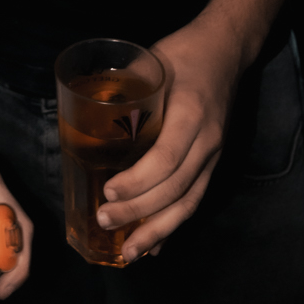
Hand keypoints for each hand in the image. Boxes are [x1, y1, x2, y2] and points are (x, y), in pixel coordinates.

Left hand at [97, 15, 245, 260]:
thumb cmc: (183, 54)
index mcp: (191, 113)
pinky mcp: (213, 162)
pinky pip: (195, 199)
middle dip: (140, 212)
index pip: (167, 158)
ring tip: (130, 253)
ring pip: (189, 202)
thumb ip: (120, 87)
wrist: (226, 51)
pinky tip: (155, 247)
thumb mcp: (150, 62)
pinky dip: (173, 225)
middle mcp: (207, 140)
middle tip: (104, 221)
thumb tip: (76, 109)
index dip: (139, 181)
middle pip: (177, 188)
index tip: (109, 193)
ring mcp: (213, 154)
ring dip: (158, 231)